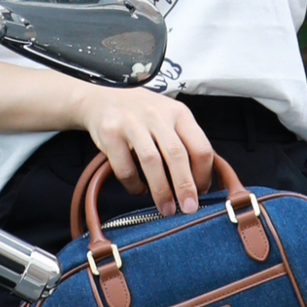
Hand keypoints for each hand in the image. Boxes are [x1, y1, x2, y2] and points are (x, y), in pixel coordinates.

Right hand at [81, 89, 215, 213]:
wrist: (102, 98)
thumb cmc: (142, 114)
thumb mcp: (168, 118)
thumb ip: (184, 142)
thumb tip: (198, 183)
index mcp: (179, 114)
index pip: (200, 146)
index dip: (203, 174)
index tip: (201, 192)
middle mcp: (157, 116)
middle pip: (177, 155)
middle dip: (185, 186)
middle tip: (189, 208)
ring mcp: (132, 124)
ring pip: (151, 161)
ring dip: (161, 190)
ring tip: (166, 208)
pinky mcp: (110, 134)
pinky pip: (125, 167)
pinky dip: (133, 184)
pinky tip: (138, 189)